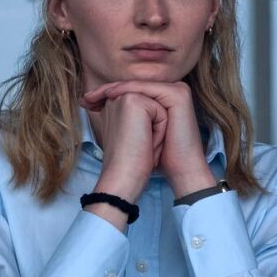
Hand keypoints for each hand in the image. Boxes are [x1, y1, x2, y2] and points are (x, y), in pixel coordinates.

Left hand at [83, 81, 216, 197]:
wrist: (179, 170)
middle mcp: (173, 90)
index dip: (108, 95)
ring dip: (113, 90)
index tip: (85, 102)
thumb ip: (125, 115)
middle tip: (84, 98)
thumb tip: (98, 107)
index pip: (133, 90)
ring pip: (138, 86)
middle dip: (106, 91)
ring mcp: (178, 90)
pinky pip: (147, 89)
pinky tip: (109, 95)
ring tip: (92, 97)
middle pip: (134, 86)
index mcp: (165, 98)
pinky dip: (127, 90)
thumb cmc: (157, 156)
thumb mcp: (136, 132)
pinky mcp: (179, 94)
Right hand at [83, 91, 166, 207]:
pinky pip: (162, 113)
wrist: (123, 178)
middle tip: (135, 148)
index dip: (149, 133)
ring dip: (157, 132)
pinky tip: (145, 145)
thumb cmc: (130, 163)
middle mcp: (115, 99)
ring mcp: (122, 97)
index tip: (131, 148)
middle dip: (153, 130)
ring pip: (159, 110)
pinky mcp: (132, 101)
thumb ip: (139, 118)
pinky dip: (159, 133)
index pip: (148, 112)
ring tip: (141, 147)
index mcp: (114, 106)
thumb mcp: (135, 135)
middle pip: (155, 109)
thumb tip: (153, 114)